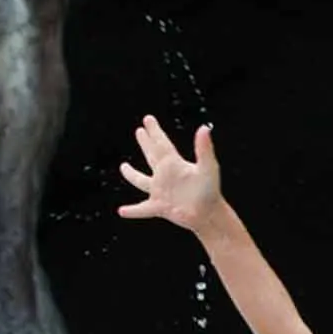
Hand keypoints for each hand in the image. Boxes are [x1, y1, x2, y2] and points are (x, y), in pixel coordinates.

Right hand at [116, 117, 223, 233]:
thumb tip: (204, 128)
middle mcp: (166, 176)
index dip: (155, 131)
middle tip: (139, 130)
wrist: (210, 214)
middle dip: (146, 143)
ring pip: (141, 181)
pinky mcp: (160, 207)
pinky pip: (142, 209)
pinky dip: (132, 211)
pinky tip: (122, 211)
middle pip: (152, 155)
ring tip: (123, 167)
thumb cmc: (211, 191)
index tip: (148, 119)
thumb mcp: (207, 168)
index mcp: (175, 164)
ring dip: (132, 175)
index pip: (162, 143)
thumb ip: (204, 150)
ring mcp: (161, 192)